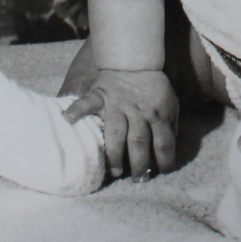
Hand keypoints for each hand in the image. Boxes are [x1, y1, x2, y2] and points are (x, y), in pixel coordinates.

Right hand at [63, 69, 178, 180]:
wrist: (136, 61)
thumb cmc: (154, 87)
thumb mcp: (171, 104)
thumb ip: (170, 126)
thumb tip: (167, 152)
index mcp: (158, 114)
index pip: (164, 142)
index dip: (165, 160)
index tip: (161, 173)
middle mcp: (138, 112)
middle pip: (139, 142)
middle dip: (138, 164)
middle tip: (137, 180)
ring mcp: (117, 104)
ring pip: (115, 132)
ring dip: (114, 153)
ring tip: (113, 171)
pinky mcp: (101, 95)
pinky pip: (87, 102)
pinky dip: (77, 110)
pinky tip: (69, 119)